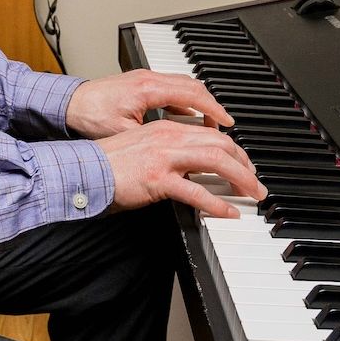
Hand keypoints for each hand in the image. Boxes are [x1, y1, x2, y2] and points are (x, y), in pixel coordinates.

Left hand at [66, 70, 233, 138]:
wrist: (68, 103)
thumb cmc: (90, 117)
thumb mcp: (124, 134)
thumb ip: (153, 140)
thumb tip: (173, 154)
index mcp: (148, 89)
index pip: (192, 95)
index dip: (213, 110)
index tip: (227, 123)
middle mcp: (149, 78)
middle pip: (194, 87)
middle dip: (213, 106)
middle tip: (225, 126)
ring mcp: (145, 78)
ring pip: (183, 85)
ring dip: (200, 103)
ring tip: (210, 124)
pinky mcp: (140, 83)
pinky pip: (171, 88)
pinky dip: (184, 102)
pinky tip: (187, 118)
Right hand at [98, 120, 265, 219]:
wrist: (85, 170)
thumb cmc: (109, 164)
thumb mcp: (143, 147)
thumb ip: (167, 151)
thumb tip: (189, 166)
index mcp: (166, 128)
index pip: (211, 134)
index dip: (233, 149)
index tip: (243, 164)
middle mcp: (169, 137)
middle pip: (221, 144)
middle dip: (245, 163)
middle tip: (255, 182)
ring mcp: (164, 157)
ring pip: (216, 162)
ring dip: (240, 179)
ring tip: (252, 194)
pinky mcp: (158, 179)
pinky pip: (196, 192)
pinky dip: (216, 203)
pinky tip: (228, 212)